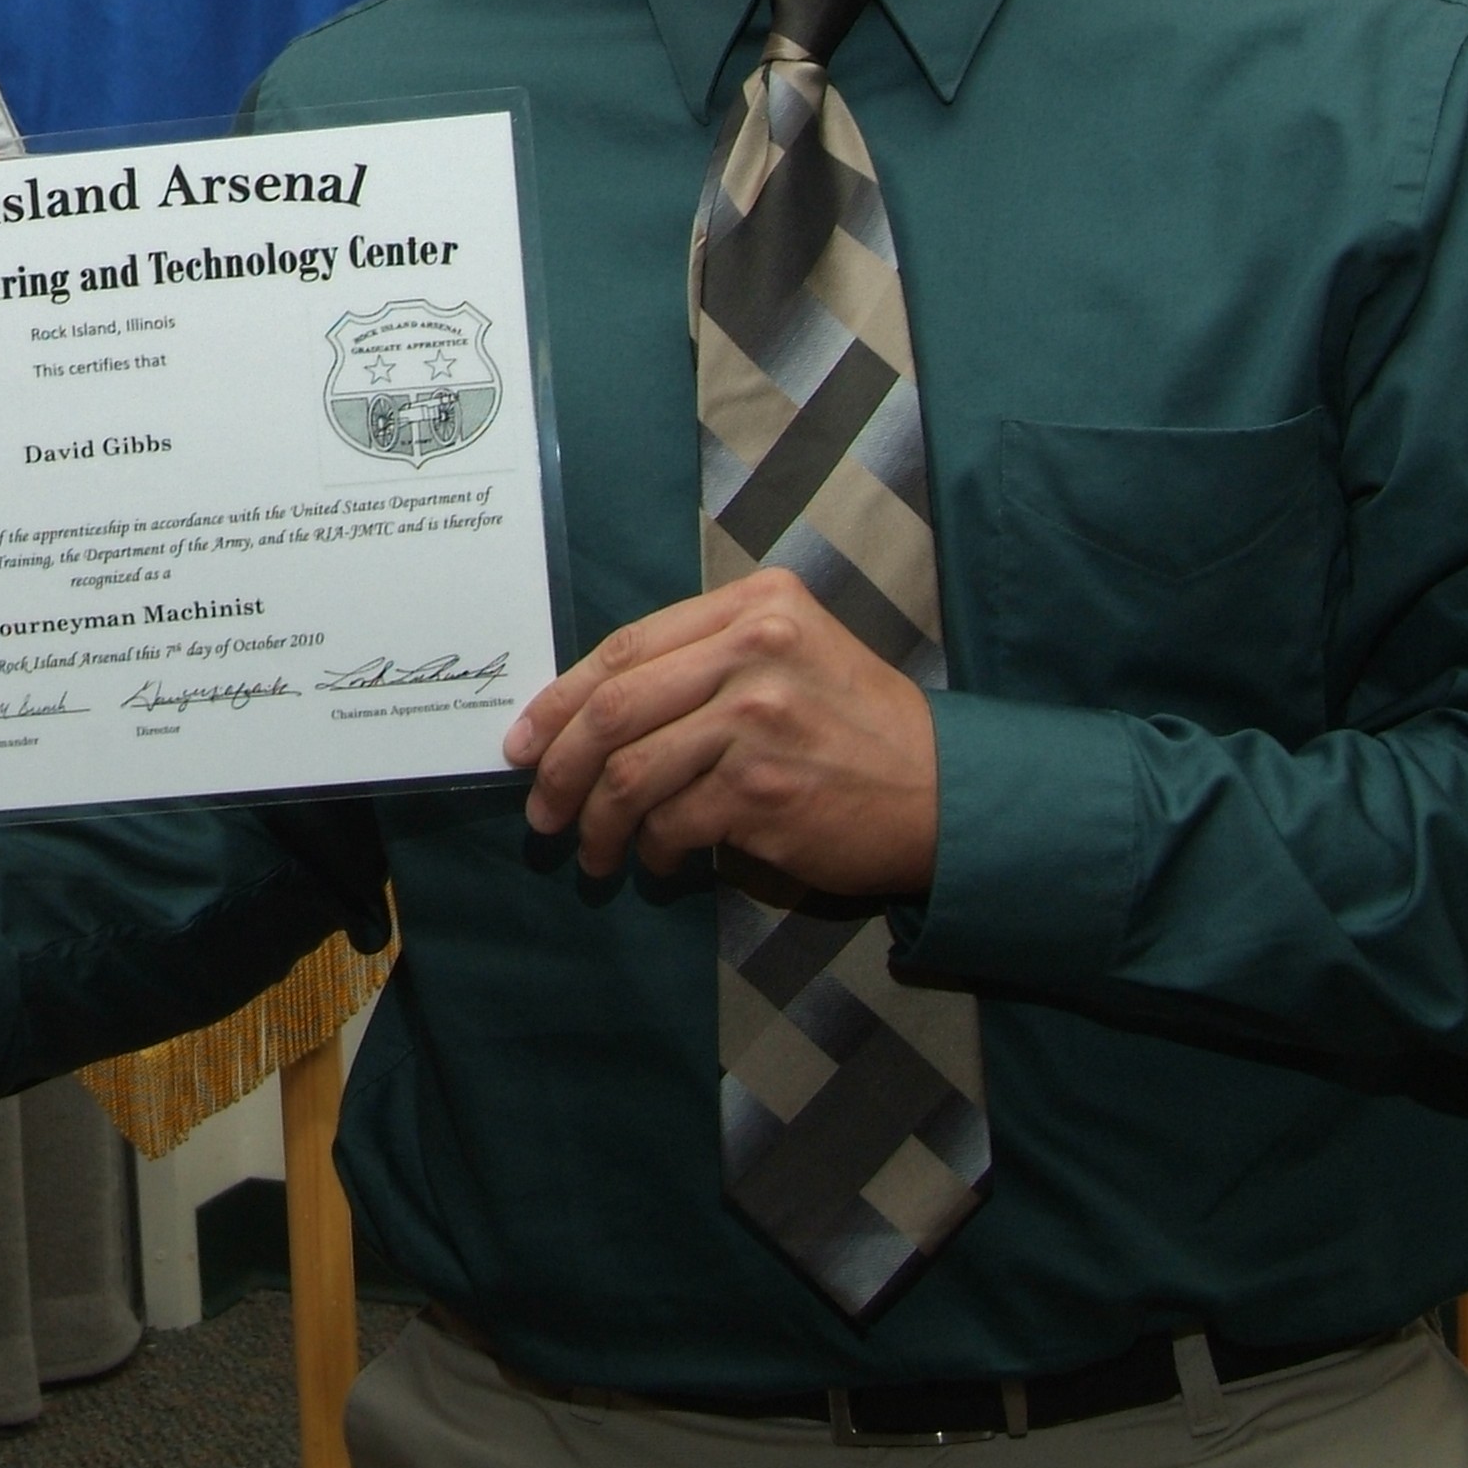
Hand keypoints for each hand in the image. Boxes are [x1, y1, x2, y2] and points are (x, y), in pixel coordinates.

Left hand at [499, 570, 939, 890]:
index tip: (525, 741)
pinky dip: (653, 850)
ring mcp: (758, 719)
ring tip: (593, 851)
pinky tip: (658, 862)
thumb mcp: (791, 654)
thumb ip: (704, 659)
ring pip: (631, 772)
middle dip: (559, 767)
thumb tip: (589, 711)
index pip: (626, 647)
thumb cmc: (855, 725)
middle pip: (614, 709)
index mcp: (755, 605)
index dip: (560, 699)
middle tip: (540, 808)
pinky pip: (671, 823)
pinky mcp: (762, 789)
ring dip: (598, 822)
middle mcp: (754, 649)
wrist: (942, 792)